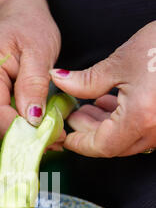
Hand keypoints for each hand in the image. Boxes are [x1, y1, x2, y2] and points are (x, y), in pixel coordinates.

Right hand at [0, 0, 60, 142]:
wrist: (17, 18)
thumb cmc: (28, 27)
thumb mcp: (39, 51)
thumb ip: (34, 85)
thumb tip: (32, 120)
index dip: (21, 130)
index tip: (50, 137)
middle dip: (23, 136)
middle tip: (56, 140)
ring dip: (21, 134)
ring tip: (49, 133)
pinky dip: (16, 127)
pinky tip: (36, 126)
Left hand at [50, 22, 155, 156]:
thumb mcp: (122, 61)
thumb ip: (87, 80)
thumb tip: (61, 81)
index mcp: (140, 118)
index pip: (101, 146)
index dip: (79, 143)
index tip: (66, 136)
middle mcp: (155, 130)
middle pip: (113, 145)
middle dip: (89, 133)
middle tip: (73, 116)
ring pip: (126, 139)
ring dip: (104, 127)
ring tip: (88, 107)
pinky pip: (140, 130)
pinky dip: (121, 122)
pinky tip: (110, 104)